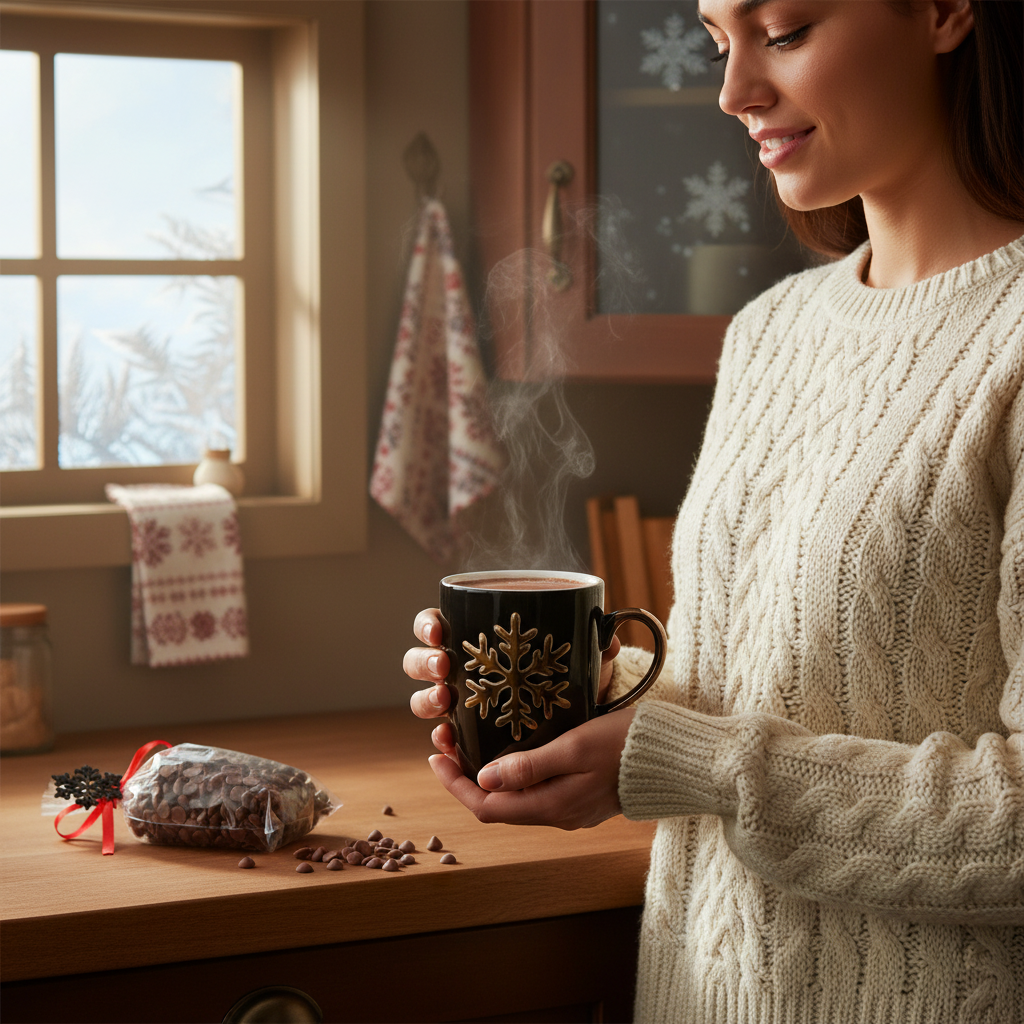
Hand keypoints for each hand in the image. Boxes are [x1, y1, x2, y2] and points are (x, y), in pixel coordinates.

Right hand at [405, 607, 620, 758]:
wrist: (575, 721)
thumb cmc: (567, 679)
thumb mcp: (581, 663)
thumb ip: (592, 649)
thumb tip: (608, 642)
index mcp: (473, 638)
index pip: (436, 624)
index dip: (428, 625)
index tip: (440, 631)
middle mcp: (459, 669)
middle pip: (419, 662)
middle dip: (423, 663)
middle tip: (443, 667)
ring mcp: (460, 702)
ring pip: (425, 700)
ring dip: (427, 701)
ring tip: (445, 702)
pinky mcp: (468, 733)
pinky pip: (444, 737)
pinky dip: (442, 740)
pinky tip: (447, 743)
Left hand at [428, 707, 635, 830]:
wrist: (676, 759)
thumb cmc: (626, 745)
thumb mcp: (574, 747)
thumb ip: (530, 765)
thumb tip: (483, 777)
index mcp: (552, 807)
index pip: (487, 806)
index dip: (455, 784)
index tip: (437, 755)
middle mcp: (558, 816)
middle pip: (497, 804)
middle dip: (466, 776)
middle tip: (448, 741)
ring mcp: (571, 809)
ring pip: (515, 798)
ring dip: (488, 774)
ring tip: (471, 742)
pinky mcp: (582, 797)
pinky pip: (536, 791)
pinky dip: (513, 774)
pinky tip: (510, 751)